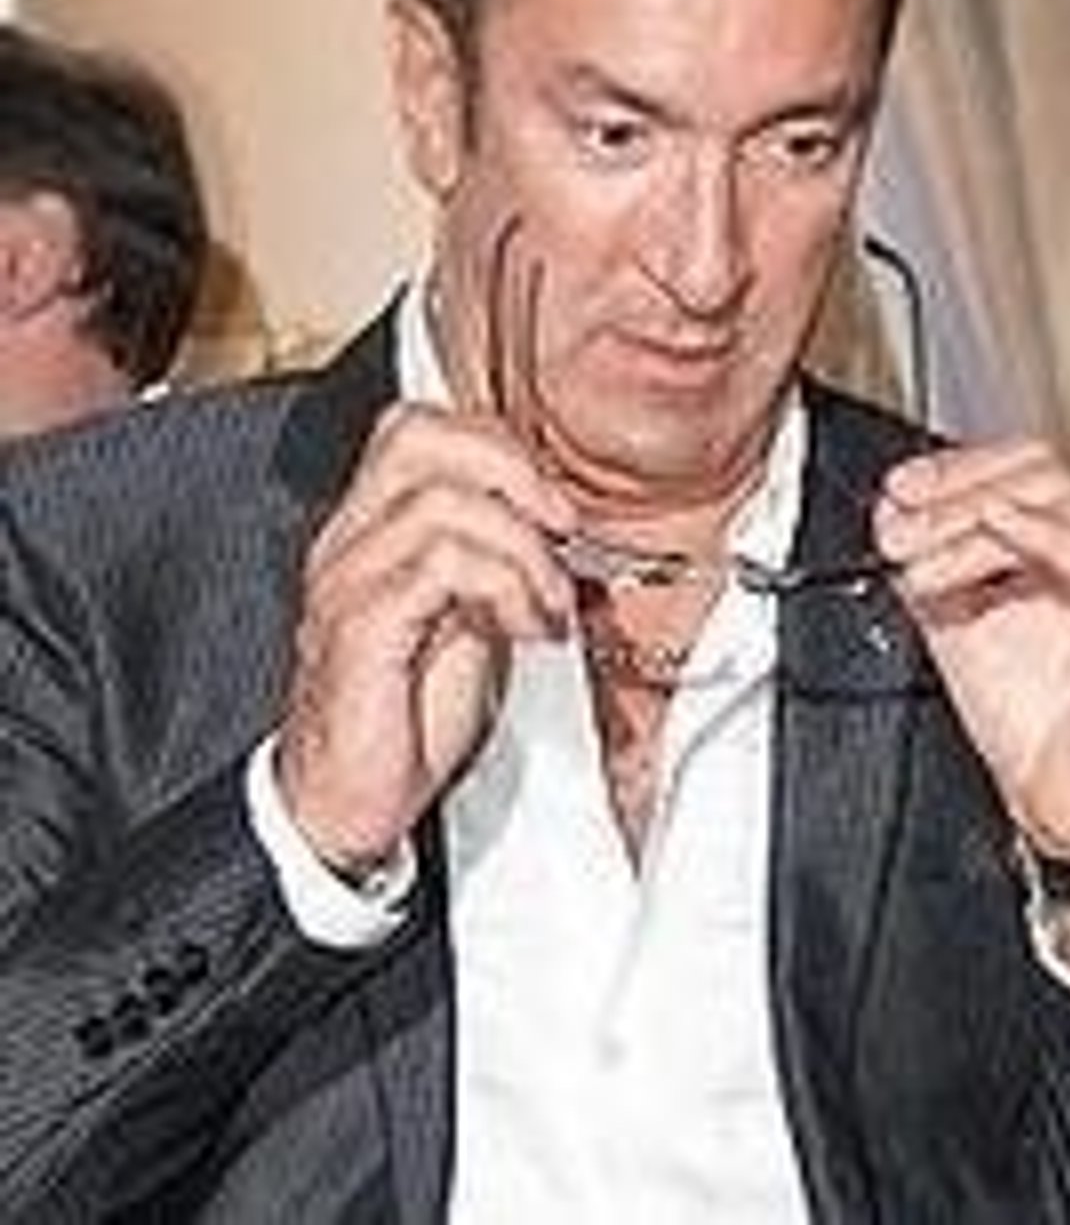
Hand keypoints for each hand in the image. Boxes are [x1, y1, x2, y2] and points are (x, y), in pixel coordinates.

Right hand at [276, 402, 577, 874]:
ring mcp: (346, 581)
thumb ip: (501, 560)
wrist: (349, 800)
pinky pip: (436, 566)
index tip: (554, 508)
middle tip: (561, 529)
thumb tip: (565, 526)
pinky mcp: (358, 630)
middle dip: (512, 470)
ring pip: (440, 502)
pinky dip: (505, 587)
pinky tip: (529, 629)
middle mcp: (348, 541)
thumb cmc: (408, 713)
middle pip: (417, 436)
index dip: (498, 446)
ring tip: (550, 603)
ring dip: (523, 548)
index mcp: (372, 528)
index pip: (419, 427)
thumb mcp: (474, 616)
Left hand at [874, 440, 1069, 858]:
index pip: (1029, 465)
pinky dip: (1043, 534)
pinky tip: (997, 529)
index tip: (899, 489)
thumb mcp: (959, 622)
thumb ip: (932, 563)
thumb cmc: (1037, 723)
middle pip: (1047, 472)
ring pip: (1065, 508)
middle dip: (958, 492)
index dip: (959, 467)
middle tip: (898, 527)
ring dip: (975, 522)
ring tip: (920, 560)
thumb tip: (893, 515)